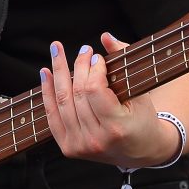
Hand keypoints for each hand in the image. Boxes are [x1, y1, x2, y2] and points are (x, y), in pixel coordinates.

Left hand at [39, 33, 182, 168]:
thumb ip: (124, 60)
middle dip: (78, 66)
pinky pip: (52, 116)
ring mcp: (79, 146)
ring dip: (58, 73)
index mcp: (116, 128)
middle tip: (83, 50)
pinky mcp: (69, 148)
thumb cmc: (143, 119)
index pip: (95, 90)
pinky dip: (47, 92)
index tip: (98, 57)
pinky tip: (46, 73)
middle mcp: (96, 140)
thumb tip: (106, 37)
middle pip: (77, 94)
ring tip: (57, 52)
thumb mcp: (140, 91)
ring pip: (62, 102)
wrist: (142, 151)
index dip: (93, 69)